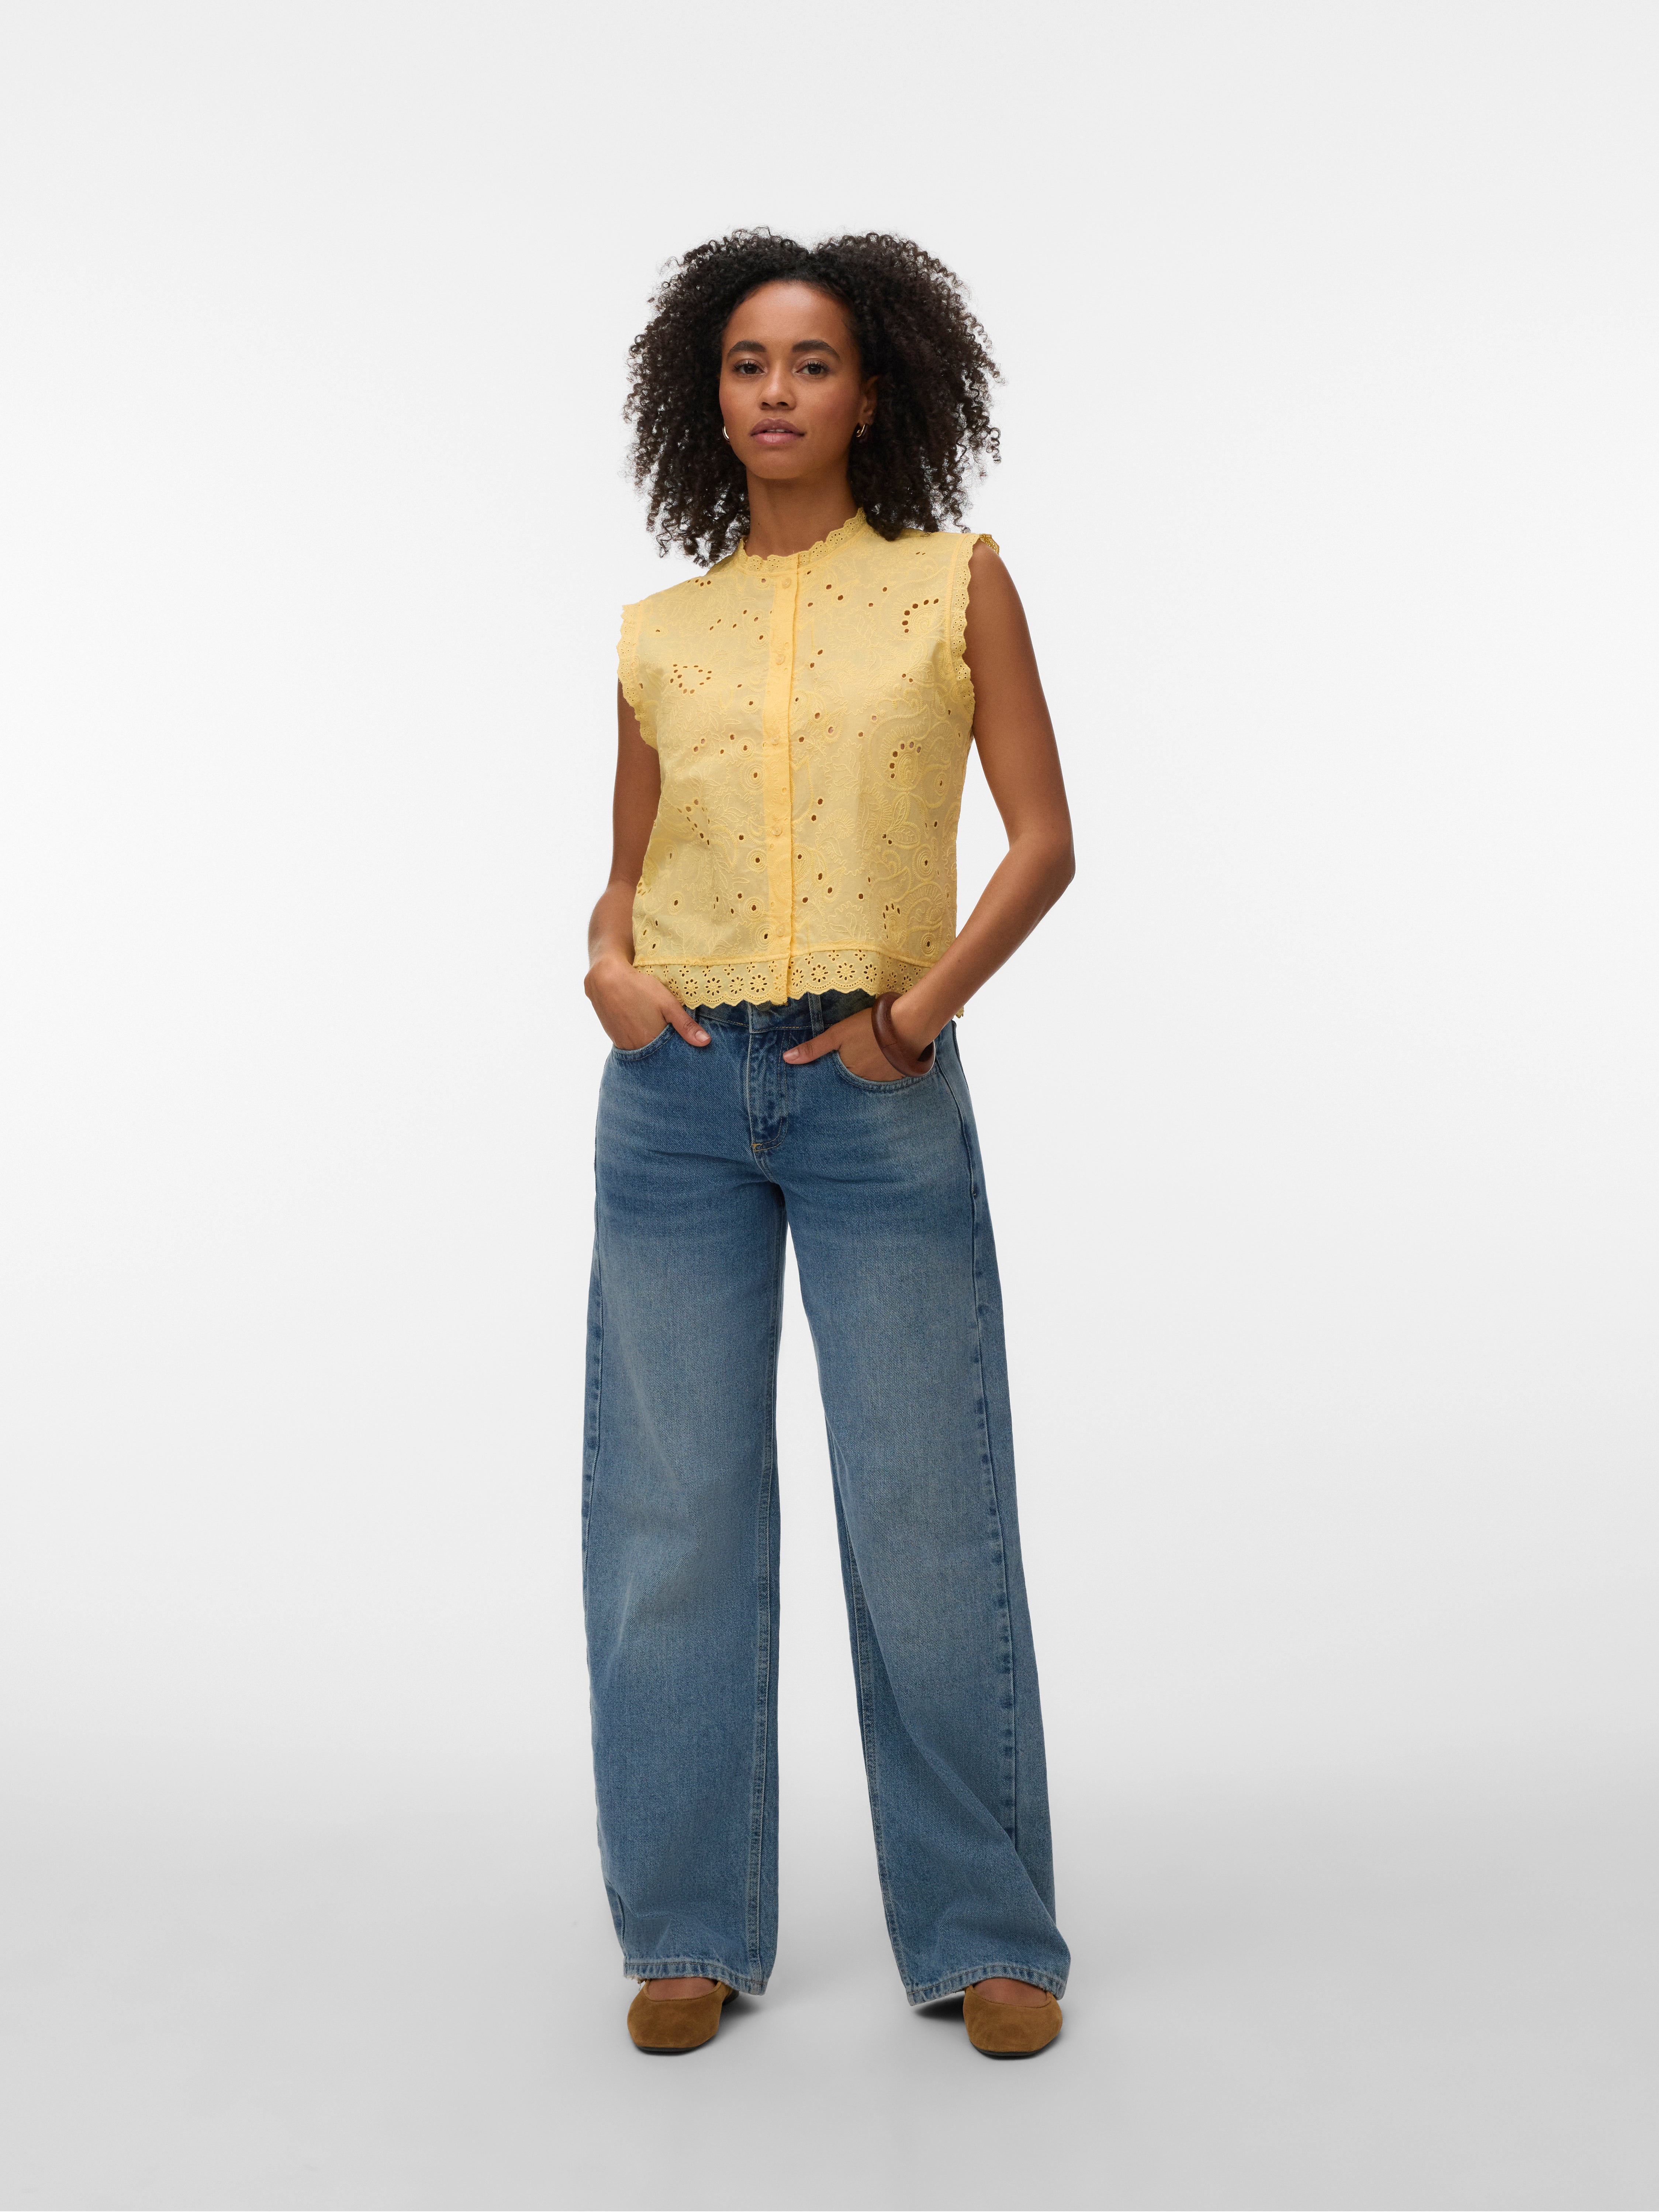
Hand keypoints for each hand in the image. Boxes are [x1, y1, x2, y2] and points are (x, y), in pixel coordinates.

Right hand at [584, 954, 708, 1050]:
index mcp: (650, 1043)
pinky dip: (639, 1039)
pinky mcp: (613, 1037)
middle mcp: (635, 1048)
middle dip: (664, 1050)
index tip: (684, 1046)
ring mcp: (622, 1044)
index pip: (669, 1057)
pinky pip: (630, 1044)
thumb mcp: (668, 1003)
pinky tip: (642, 1026)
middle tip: (670, 1036)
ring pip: (642, 1050)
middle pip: (655, 1055)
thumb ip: (686, 1025)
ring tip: (656, 1029)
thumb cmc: (639, 988)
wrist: (604, 978)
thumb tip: (705, 1043)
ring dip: (650, 1045)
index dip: (677, 1052)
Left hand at [782, 998, 932, 1080]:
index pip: (833, 1080)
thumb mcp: (837, 1034)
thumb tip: (786, 1059)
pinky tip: (881, 1060)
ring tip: (866, 1059)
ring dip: (864, 1073)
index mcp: (847, 1073)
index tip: (829, 1071)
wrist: (908, 1025)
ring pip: (867, 1080)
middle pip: (850, 1080)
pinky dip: (880, 1071)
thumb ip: (813, 1048)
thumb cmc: (870, 1027)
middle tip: (851, 1060)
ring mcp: (881, 1082)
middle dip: (848, 1074)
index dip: (830, 1075)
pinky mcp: (896, 1077)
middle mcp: (863, 1082)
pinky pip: (883, 1078)